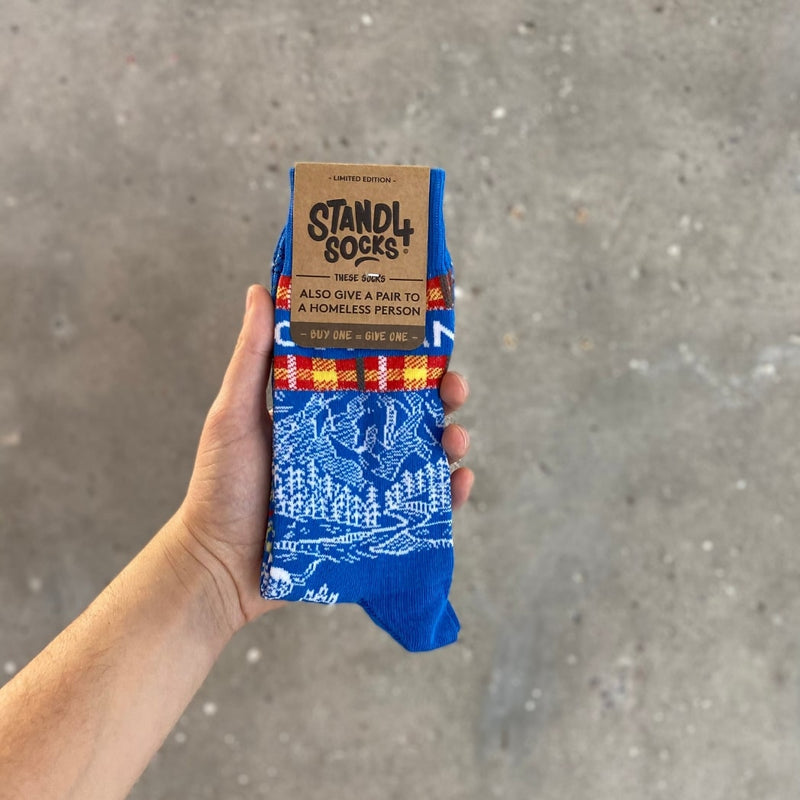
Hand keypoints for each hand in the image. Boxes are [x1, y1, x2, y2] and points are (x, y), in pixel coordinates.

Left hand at [176, 285, 473, 630]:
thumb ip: (252, 357)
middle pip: (410, 413)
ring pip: (424, 455)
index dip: (406, 357)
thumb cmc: (222, 486)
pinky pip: (423, 507)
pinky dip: (450, 494)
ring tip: (456, 438)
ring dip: (452, 440)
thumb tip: (260, 291)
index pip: (374, 376)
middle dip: (442, 397)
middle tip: (454, 388)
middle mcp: (352, 445)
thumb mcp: (235, 414)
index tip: (427, 340)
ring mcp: (366, 485)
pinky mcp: (374, 523)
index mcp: (325, 413)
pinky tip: (460, 482)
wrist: (220, 565)